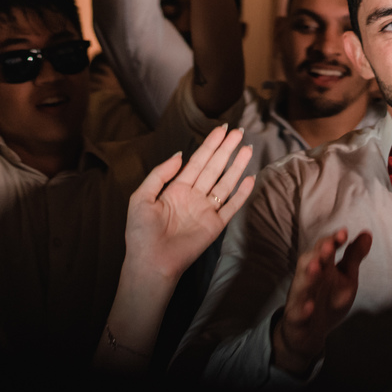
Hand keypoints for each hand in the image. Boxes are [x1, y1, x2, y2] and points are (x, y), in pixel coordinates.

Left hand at [123, 125, 253, 282]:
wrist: (151, 262)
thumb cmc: (141, 233)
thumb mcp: (141, 197)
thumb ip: (160, 174)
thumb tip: (180, 155)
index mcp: (177, 188)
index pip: (197, 161)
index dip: (210, 145)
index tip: (222, 129)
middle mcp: (194, 196)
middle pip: (214, 167)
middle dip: (226, 149)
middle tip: (239, 132)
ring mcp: (206, 210)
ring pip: (225, 183)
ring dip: (237, 166)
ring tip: (248, 148)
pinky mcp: (215, 226)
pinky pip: (231, 206)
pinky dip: (241, 193)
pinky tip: (250, 178)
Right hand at [273, 228, 371, 375]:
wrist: (308, 332)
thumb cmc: (328, 299)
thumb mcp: (345, 278)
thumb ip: (353, 257)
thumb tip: (367, 233)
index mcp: (319, 267)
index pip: (323, 249)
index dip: (332, 241)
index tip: (344, 233)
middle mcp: (307, 280)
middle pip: (309, 263)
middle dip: (318, 254)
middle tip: (329, 246)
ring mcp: (300, 300)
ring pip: (300, 286)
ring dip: (308, 277)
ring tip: (316, 268)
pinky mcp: (295, 320)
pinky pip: (297, 314)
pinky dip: (302, 310)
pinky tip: (310, 307)